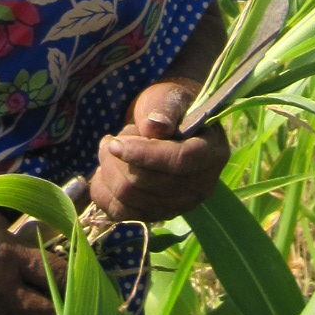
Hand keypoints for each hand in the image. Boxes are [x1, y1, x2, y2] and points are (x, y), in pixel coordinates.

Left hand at [88, 81, 227, 224]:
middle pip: (149, 183)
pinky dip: (103, 191)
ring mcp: (178, 206)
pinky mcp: (155, 216)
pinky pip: (120, 213)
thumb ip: (164, 109)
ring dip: (109, 170)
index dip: (144, 154)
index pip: (179, 161)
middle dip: (120, 159)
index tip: (115, 143)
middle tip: (112, 139)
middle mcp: (200, 187)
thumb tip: (154, 127)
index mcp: (212, 154)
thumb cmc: (171, 109)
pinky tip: (103, 171)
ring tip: (109, 148)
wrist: (167, 127)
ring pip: (130, 198)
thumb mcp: (170, 98)